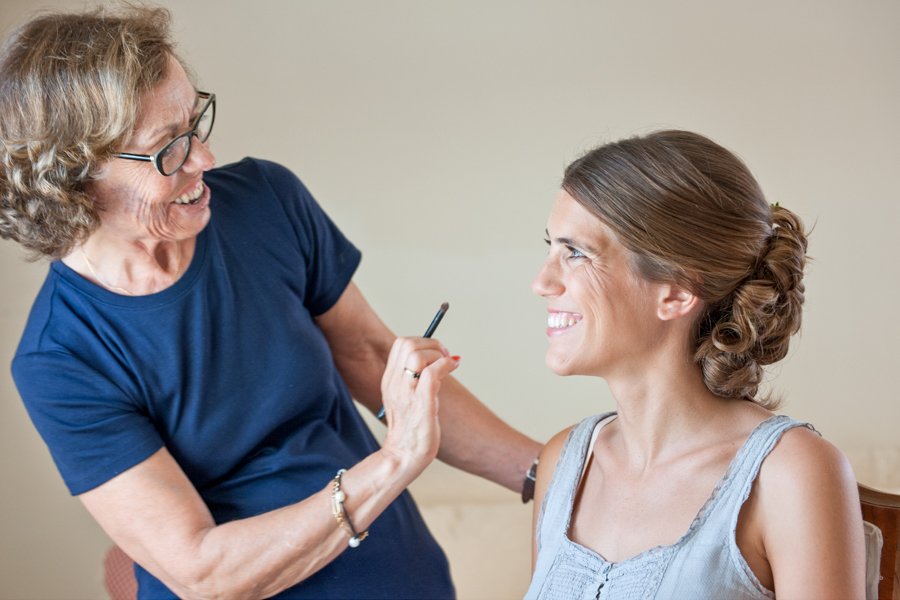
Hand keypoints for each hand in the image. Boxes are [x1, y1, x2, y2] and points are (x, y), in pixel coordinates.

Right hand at [379, 337, 459, 477]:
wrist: (402, 458)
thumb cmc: (409, 431)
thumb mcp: (405, 399)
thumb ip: (414, 380)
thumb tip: (436, 362)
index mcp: (390, 380)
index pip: (401, 344)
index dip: (423, 342)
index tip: (438, 354)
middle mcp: (396, 384)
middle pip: (407, 344)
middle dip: (432, 345)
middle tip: (445, 357)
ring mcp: (407, 394)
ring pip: (417, 355)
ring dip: (438, 354)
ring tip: (449, 364)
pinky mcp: (421, 405)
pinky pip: (431, 374)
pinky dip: (445, 365)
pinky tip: (454, 367)